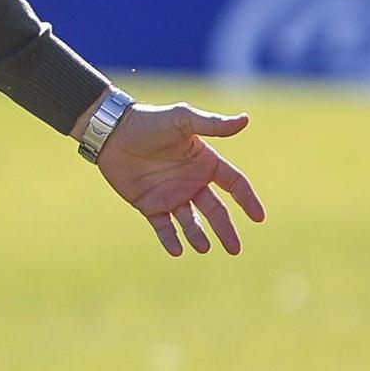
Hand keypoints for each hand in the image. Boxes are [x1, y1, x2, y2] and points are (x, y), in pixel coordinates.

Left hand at [93, 102, 266, 256]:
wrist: (111, 131)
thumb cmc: (148, 121)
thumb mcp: (182, 120)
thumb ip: (212, 124)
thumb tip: (246, 120)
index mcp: (204, 162)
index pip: (234, 184)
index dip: (247, 199)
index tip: (259, 217)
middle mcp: (191, 181)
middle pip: (215, 210)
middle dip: (226, 229)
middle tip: (235, 249)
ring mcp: (170, 194)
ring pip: (190, 222)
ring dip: (198, 236)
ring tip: (203, 248)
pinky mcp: (149, 204)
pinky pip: (163, 226)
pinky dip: (170, 239)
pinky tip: (177, 250)